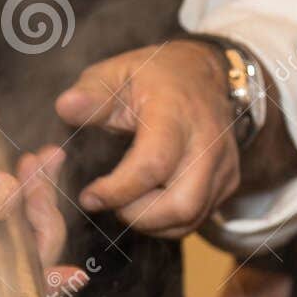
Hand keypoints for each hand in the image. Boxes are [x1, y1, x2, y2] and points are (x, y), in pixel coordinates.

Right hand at [0, 128, 76, 296]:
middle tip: (39, 167)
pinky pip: (7, 229)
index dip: (45, 285)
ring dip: (35, 203)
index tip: (73, 273)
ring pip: (20, 243)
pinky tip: (25, 169)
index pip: (8, 292)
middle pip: (25, 263)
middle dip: (42, 216)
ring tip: (35, 161)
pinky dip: (21, 200)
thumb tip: (12, 199)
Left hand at [55, 41, 240, 237]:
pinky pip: (199, 216)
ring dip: (152, 222)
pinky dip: (168, 222)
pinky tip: (148, 204)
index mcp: (177, 111)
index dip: (118, 190)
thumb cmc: (152, 77)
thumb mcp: (116, 74)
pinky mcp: (229, 179)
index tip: (90, 196)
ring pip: (190, 217)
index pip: (153, 164)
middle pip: (181, 203)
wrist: (203, 74)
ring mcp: (223, 163)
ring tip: (127, 203)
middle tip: (112, 204)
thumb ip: (92, 94)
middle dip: (138, 216)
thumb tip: (66, 107)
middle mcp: (208, 140)